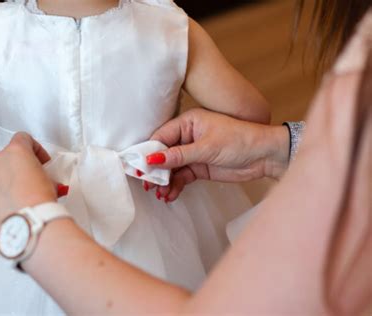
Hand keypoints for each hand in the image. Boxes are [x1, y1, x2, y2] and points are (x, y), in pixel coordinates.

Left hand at [0, 132, 66, 235]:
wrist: (28, 224)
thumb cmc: (38, 201)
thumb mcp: (50, 179)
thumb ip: (39, 172)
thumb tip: (39, 179)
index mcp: (14, 152)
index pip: (24, 138)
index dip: (36, 149)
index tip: (42, 161)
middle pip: (9, 156)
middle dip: (22, 166)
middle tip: (35, 177)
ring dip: (10, 180)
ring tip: (26, 193)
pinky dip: (3, 195)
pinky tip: (17, 204)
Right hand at [145, 108, 289, 200]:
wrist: (265, 156)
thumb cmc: (240, 140)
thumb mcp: (206, 147)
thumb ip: (178, 155)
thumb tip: (152, 160)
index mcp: (188, 122)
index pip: (161, 136)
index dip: (148, 152)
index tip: (139, 167)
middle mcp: (187, 136)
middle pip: (163, 153)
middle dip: (154, 170)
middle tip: (148, 185)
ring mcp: (193, 153)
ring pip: (171, 168)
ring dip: (164, 181)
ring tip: (161, 194)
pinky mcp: (199, 167)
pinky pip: (181, 177)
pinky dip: (175, 186)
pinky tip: (170, 195)